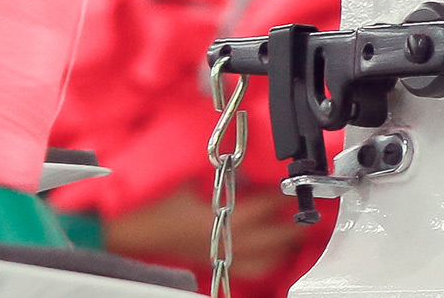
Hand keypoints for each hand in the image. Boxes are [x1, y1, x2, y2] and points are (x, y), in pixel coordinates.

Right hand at [98, 187, 306, 279]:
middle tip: (306, 211)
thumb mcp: (193, 184)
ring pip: (272, 257)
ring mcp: (227, 256)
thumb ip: (223, 180)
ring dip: (286, 244)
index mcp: (225, 218)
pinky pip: (256, 269)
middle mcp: (232, 241)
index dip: (283, 195)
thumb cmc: (161, 209)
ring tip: (295, 231)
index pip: (268, 205)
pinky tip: (275, 253)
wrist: (137, 235)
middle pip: (279, 235)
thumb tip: (247, 174)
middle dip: (295, 222)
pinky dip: (270, 261)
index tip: (293, 186)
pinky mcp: (219, 264)